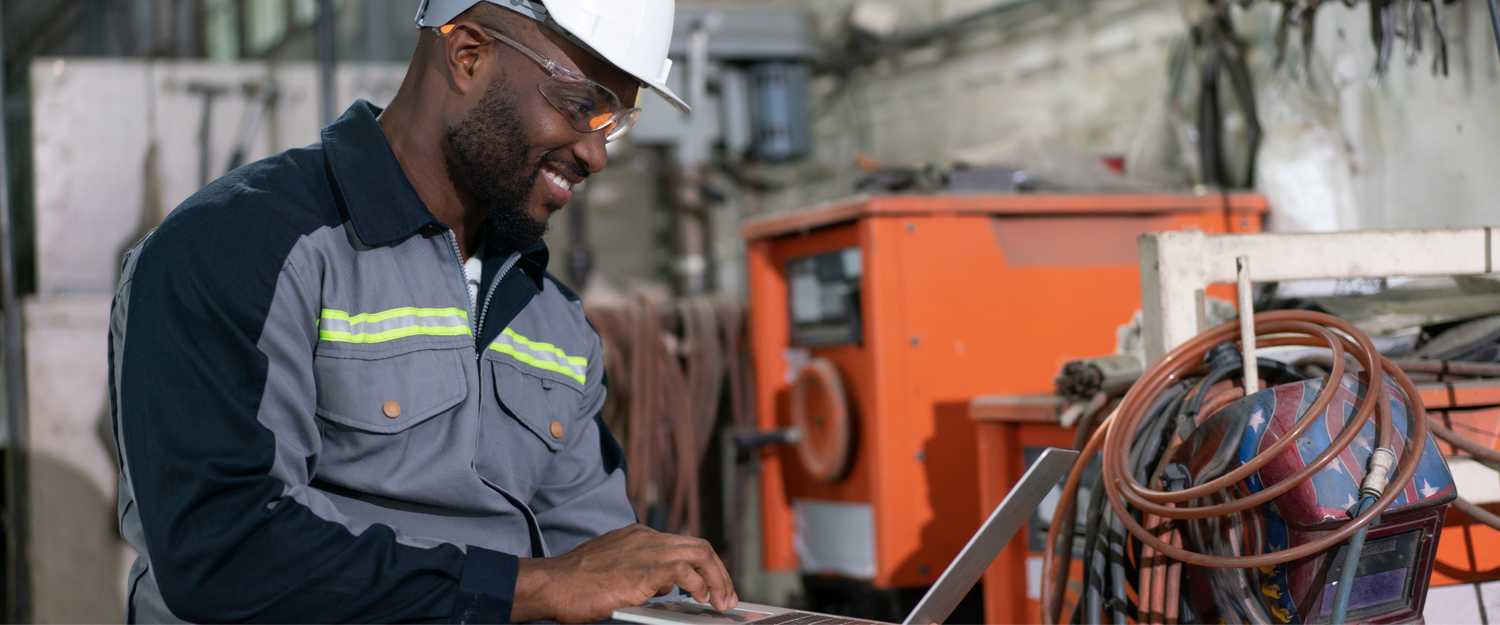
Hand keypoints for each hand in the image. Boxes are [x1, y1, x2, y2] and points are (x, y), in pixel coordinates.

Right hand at [511, 524, 737, 622]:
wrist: (552, 584)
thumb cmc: (576, 583)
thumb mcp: (613, 568)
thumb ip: (640, 571)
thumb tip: (665, 587)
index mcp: (639, 535)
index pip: (684, 544)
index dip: (705, 565)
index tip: (713, 584)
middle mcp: (647, 538)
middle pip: (699, 546)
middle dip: (719, 571)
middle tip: (727, 596)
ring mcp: (646, 551)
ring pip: (699, 553)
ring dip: (717, 579)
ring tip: (720, 600)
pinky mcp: (643, 570)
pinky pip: (684, 569)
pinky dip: (698, 584)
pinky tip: (699, 598)